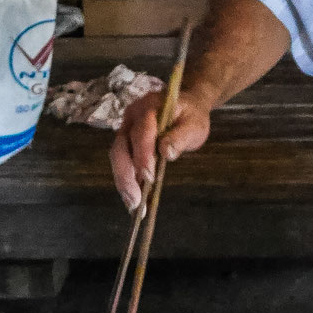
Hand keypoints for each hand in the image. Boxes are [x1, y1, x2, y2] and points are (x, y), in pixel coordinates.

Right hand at [109, 85, 214, 211]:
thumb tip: (166, 153)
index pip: (141, 132)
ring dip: (124, 182)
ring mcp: (126, 128)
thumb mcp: (194, 125)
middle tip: (135, 202)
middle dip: (126, 176)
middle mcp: (132, 117)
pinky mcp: (126, 140)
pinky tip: (134, 199)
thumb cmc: (192, 116)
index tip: (149, 177)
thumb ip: (180, 137)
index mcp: (149, 108)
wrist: (187, 105)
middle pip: (120, 147)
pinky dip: (128, 180)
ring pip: (118, 156)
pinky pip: (123, 161)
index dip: (142, 155)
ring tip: (134, 206)